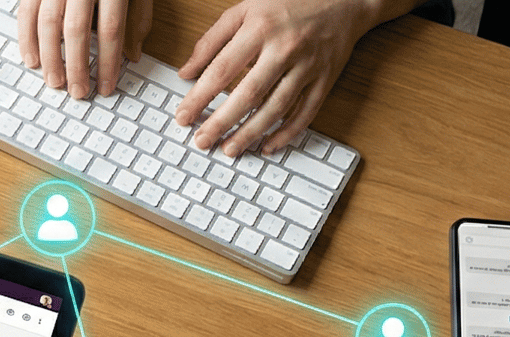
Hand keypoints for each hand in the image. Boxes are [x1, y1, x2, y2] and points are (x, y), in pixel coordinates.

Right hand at [18, 0, 152, 98]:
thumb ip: (138, 17)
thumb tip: (132, 56)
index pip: (111, 30)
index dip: (107, 63)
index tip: (106, 87)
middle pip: (75, 31)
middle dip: (75, 67)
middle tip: (77, 93)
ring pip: (48, 24)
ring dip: (50, 58)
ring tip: (55, 83)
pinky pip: (26, 12)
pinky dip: (26, 38)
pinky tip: (32, 59)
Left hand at [174, 0, 386, 154]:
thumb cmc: (289, 3)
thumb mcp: (245, 10)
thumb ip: (212, 40)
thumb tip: (186, 72)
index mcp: (260, 28)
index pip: (222, 70)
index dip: (199, 97)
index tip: (183, 118)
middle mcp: (285, 48)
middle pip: (249, 94)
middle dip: (222, 122)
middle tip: (202, 141)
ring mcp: (308, 65)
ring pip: (277, 107)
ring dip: (251, 133)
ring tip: (230, 149)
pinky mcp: (326, 78)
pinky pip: (306, 112)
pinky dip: (287, 133)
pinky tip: (268, 146)